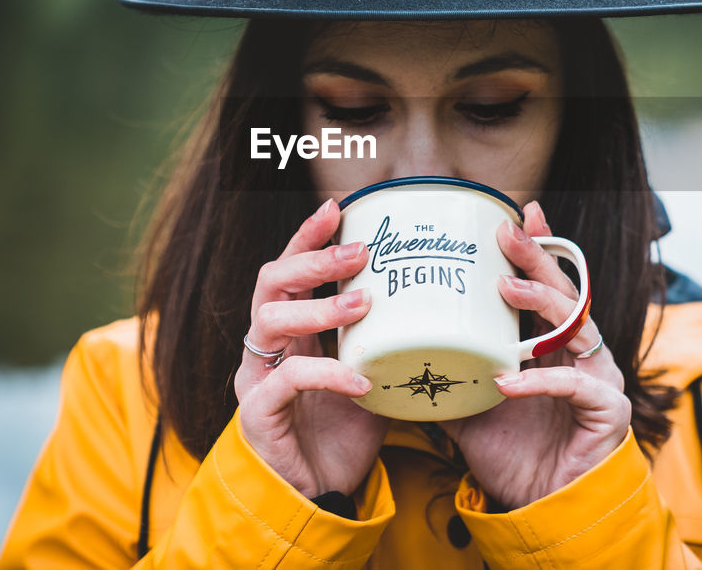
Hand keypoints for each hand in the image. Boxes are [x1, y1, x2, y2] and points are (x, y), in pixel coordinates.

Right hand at [234, 198, 390, 497]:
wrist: (320, 495)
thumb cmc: (345, 429)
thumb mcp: (372, 370)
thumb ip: (388, 336)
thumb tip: (445, 296)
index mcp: (290, 328)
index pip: (290, 268)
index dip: (308, 235)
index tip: (339, 207)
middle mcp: (266, 346)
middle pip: (270, 281)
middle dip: (312, 258)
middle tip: (359, 252)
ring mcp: (255, 378)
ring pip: (269, 321)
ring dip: (319, 307)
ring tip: (363, 304)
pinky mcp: (258, 414)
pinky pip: (286, 382)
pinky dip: (327, 374)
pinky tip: (362, 380)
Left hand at [441, 201, 631, 510]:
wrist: (542, 510)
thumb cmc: (513, 455)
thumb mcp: (469, 408)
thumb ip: (447, 376)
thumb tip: (394, 352)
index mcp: (553, 346)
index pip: (547, 288)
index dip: (538, 250)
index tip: (518, 214)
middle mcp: (582, 354)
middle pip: (565, 293)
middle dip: (537, 259)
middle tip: (507, 231)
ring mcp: (600, 378)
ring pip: (577, 327)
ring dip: (541, 305)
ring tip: (505, 290)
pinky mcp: (608, 410)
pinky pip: (573, 386)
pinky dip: (538, 381)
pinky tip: (506, 379)